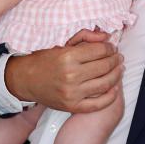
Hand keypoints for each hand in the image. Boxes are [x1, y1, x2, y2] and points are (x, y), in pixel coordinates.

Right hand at [5, 29, 122, 112]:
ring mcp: (72, 93)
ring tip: (119, 69)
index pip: (100, 50)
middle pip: (104, 66)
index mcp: (68, 57)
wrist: (25, 80)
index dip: (110, 48)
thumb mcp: (61, 43)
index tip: (111, 47)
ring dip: (117, 75)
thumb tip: (106, 37)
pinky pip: (98, 104)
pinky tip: (115, 88)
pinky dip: (110, 97)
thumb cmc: (44, 59)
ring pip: (105, 84)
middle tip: (118, 57)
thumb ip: (84, 37)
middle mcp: (71, 75)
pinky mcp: (72, 106)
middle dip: (115, 60)